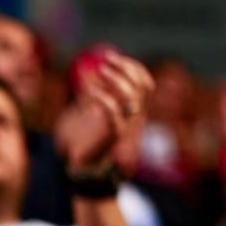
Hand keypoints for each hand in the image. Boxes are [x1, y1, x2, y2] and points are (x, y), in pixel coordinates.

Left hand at [54, 50, 153, 167]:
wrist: (80, 169)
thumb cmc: (81, 140)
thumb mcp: (86, 111)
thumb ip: (91, 93)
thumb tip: (88, 68)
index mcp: (132, 112)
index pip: (146, 84)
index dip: (133, 68)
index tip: (113, 56)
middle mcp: (135, 119)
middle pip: (142, 87)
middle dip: (126, 68)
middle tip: (106, 59)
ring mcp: (127, 128)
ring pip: (132, 98)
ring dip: (116, 79)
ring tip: (99, 70)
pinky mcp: (114, 137)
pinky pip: (113, 113)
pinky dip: (101, 96)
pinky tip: (88, 91)